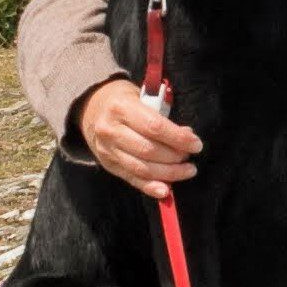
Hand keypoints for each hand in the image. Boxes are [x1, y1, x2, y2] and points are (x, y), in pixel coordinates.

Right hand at [78, 79, 201, 198]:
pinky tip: (166, 190)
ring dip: (168, 174)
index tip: (196, 144)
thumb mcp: (141, 97)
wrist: (91, 108)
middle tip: (190, 157)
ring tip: (187, 171)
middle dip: (174, 157)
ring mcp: (107, 150)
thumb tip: (186, 136)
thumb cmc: (124, 100)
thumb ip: (161, 116)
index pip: (154, 127)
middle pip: (148, 150)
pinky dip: (150, 186)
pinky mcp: (108, 164)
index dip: (178, 138)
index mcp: (121, 107)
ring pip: (141, 168)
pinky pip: (131, 178)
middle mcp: (111, 130)